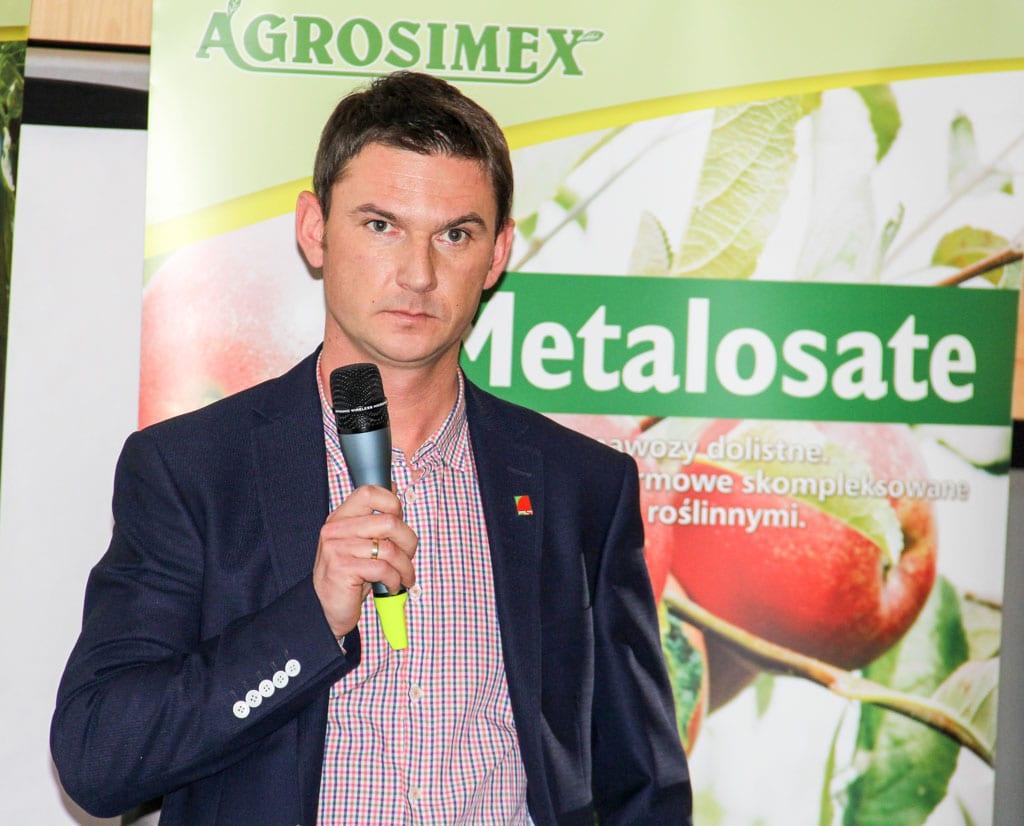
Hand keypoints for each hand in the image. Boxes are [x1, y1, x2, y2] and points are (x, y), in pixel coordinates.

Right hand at [312, 485, 417, 638]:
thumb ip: (374, 520)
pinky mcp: (342, 569)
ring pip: (390, 549)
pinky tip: (392, 586)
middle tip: (408, 556)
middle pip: (389, 522)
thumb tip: (393, 489)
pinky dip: (395, 580)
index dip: (392, 503)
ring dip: (405, 567)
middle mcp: (335, 530)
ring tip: (404, 576)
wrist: (326, 609)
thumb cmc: (349, 576)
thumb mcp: (359, 543)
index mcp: (341, 518)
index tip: (399, 520)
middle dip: (408, 542)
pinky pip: (382, 569)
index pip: (369, 492)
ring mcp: (336, 549)